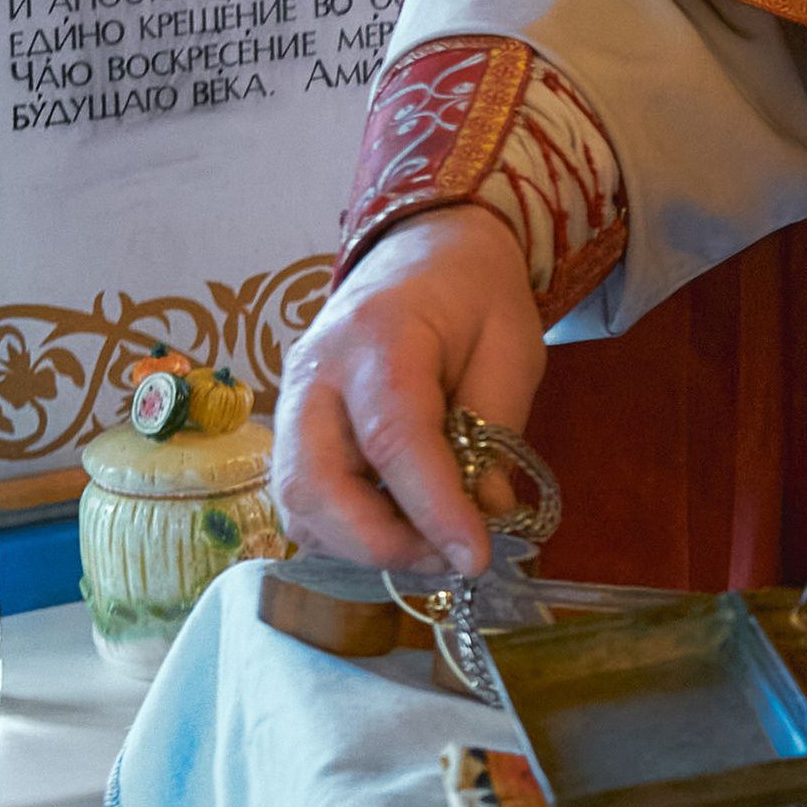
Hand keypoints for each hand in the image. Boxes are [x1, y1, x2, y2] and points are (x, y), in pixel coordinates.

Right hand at [272, 207, 543, 574]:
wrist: (425, 251)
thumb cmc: (475, 296)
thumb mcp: (512, 349)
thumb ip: (496, 432)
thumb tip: (486, 516)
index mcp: (379, 335)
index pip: (394, 436)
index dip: (432, 508)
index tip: (474, 556)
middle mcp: (316, 370)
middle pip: (314, 481)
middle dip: (379, 541)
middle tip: (448, 556)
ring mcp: (293, 400)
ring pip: (297, 502)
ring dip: (362, 543)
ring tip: (430, 542)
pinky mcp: (294, 428)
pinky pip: (303, 500)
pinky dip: (347, 531)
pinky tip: (400, 524)